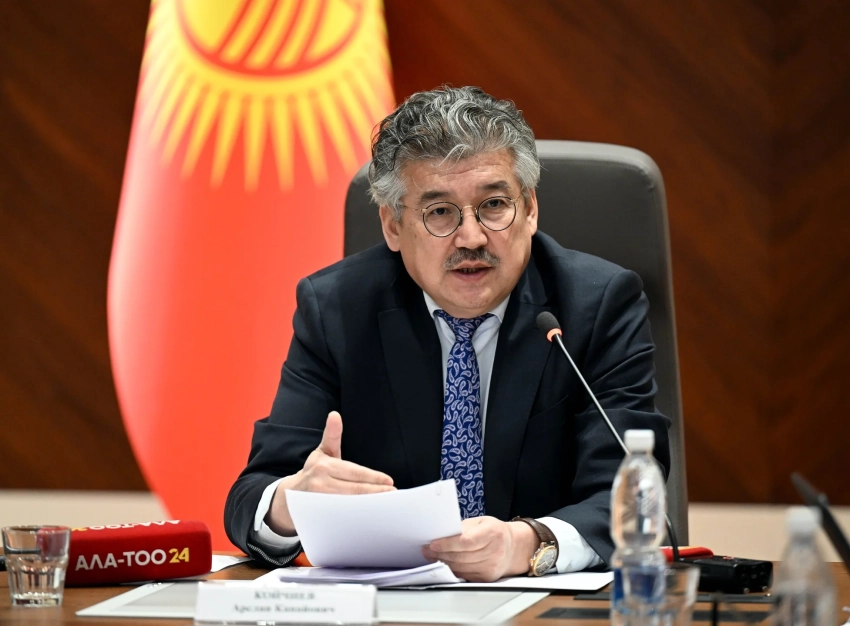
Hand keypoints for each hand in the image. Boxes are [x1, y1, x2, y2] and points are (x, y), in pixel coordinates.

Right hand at [266, 411, 394, 534]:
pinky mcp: (320, 516)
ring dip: (369, 505)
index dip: (373, 478)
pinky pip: (342, 516)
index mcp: (324, 466)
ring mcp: (319, 502)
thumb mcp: (322, 452)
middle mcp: (320, 484)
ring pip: (349, 504)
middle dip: (375, 492)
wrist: (290, 496)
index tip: (389, 481)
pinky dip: (357, 515)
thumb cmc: (313, 471)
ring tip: (386, 504)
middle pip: (354, 490)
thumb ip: (332, 434)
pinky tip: (370, 514)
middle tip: (393, 494)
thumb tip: (335, 414)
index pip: (354, 472)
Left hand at [422, 516, 539, 581]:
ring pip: (461, 568)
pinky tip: (444, 564)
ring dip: (443, 563)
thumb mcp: (480, 522)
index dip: (447, 544)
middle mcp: (494, 551)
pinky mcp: (487, 578)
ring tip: (431, 556)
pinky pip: (465, 575)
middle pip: (461, 557)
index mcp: (493, 533)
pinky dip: (452, 570)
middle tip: (426, 550)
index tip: (432, 544)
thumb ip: (463, 528)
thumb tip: (440, 534)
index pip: (466, 541)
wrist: (513, 547)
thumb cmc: (493, 531)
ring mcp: (492, 567)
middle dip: (440, 554)